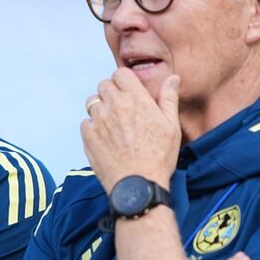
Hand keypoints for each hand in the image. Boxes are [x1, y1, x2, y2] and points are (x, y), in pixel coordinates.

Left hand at [81, 69, 181, 192]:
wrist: (138, 185)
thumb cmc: (159, 157)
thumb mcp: (171, 126)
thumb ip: (169, 98)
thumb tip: (173, 78)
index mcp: (136, 99)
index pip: (120, 73)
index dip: (124, 82)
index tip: (128, 93)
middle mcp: (115, 105)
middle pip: (104, 85)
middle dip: (111, 93)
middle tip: (121, 110)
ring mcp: (99, 120)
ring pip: (92, 102)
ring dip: (100, 109)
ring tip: (112, 125)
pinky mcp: (88, 135)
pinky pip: (86, 123)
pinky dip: (93, 128)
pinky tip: (105, 139)